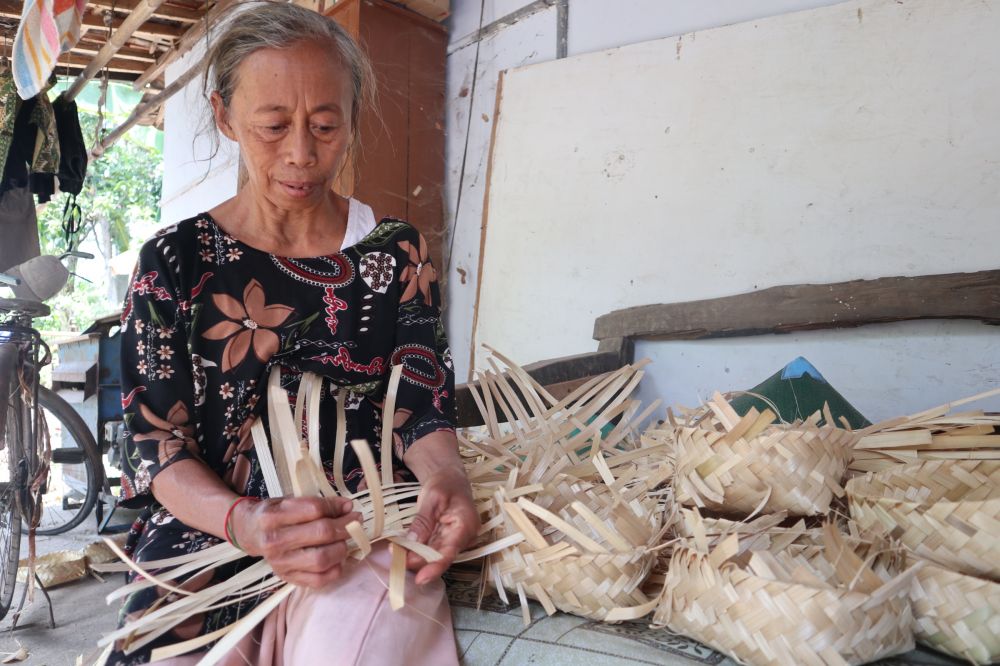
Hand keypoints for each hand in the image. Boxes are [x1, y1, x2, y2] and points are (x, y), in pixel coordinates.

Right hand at [230, 496, 361, 588]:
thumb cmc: (274, 514)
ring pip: (322, 558)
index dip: (336, 507)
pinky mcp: (287, 578)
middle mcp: (274, 542)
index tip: (349, 507)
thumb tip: (348, 507)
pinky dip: (335, 570)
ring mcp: (280, 563)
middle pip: (321, 533)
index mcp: (273, 517)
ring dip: (342, 548)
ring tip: (345, 540)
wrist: (251, 533)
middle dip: (345, 526)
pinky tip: (338, 559)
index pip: (314, 510)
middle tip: (355, 522)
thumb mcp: (289, 501)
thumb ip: (318, 503)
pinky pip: (318, 580)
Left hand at [405, 465, 479, 584]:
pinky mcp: (447, 540)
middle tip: (396, 559)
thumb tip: (412, 543)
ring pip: (434, 555)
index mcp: (465, 524)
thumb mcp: (432, 498)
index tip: (420, 578)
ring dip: (415, 557)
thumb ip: (423, 521)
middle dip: (418, 561)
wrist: (450, 478)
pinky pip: (431, 549)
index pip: (450, 552)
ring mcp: (456, 539)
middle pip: (441, 556)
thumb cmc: (445, 483)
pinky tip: (402, 549)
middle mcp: (464, 536)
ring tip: (396, 553)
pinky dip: (417, 550)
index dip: (434, 567)